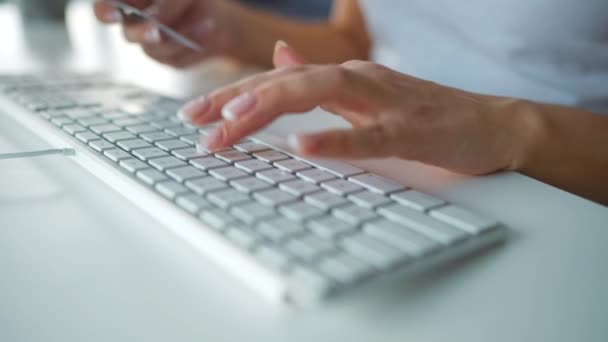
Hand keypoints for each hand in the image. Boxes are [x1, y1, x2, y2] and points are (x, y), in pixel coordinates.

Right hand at [94, 0, 243, 67]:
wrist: (213, 17)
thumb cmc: (190, 0)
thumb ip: (168, 2)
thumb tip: (155, 20)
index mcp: (129, 3)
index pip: (105, 8)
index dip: (105, 11)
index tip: (113, 14)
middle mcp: (135, 24)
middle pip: (129, 33)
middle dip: (143, 33)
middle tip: (155, 32)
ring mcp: (151, 44)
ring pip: (156, 48)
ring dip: (181, 36)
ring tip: (206, 22)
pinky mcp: (169, 59)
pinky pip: (176, 57)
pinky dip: (194, 42)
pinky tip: (206, 28)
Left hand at [179, 41, 533, 175]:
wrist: (489, 124)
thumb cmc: (425, 114)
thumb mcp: (363, 97)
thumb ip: (320, 82)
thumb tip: (281, 60)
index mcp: (344, 79)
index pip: (278, 82)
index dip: (234, 93)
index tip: (195, 113)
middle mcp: (358, 81)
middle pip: (286, 84)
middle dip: (237, 100)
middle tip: (196, 123)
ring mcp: (384, 102)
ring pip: (319, 96)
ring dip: (271, 107)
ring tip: (231, 123)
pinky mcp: (409, 130)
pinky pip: (367, 136)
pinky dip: (334, 138)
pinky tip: (302, 145)